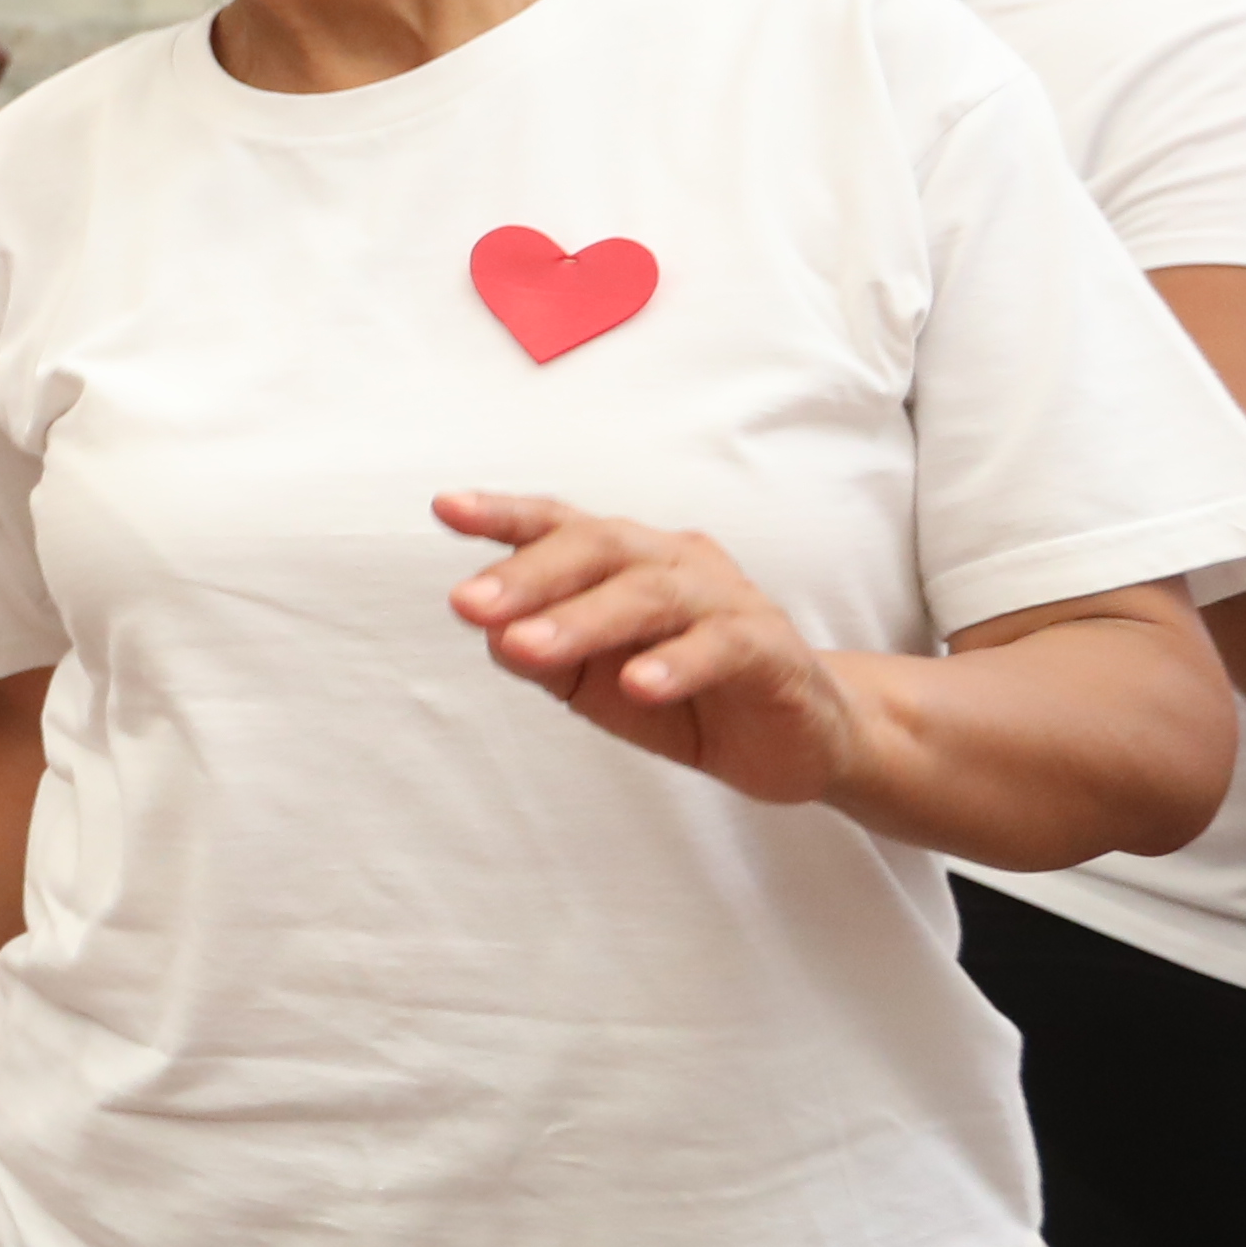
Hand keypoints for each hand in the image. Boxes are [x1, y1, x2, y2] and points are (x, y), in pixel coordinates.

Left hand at [434, 491, 869, 809]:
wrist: (800, 738)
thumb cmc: (685, 694)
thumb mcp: (596, 682)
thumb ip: (545, 655)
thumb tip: (490, 631)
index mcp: (628, 561)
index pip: (561, 526)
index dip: (505, 513)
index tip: (445, 507)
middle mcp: (675, 562)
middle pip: (601, 547)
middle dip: (529, 574)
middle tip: (467, 604)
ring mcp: (727, 600)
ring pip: (652, 594)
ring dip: (584, 620)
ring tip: (527, 648)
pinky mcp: (770, 649)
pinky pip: (723, 645)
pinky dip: (677, 663)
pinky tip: (639, 684)